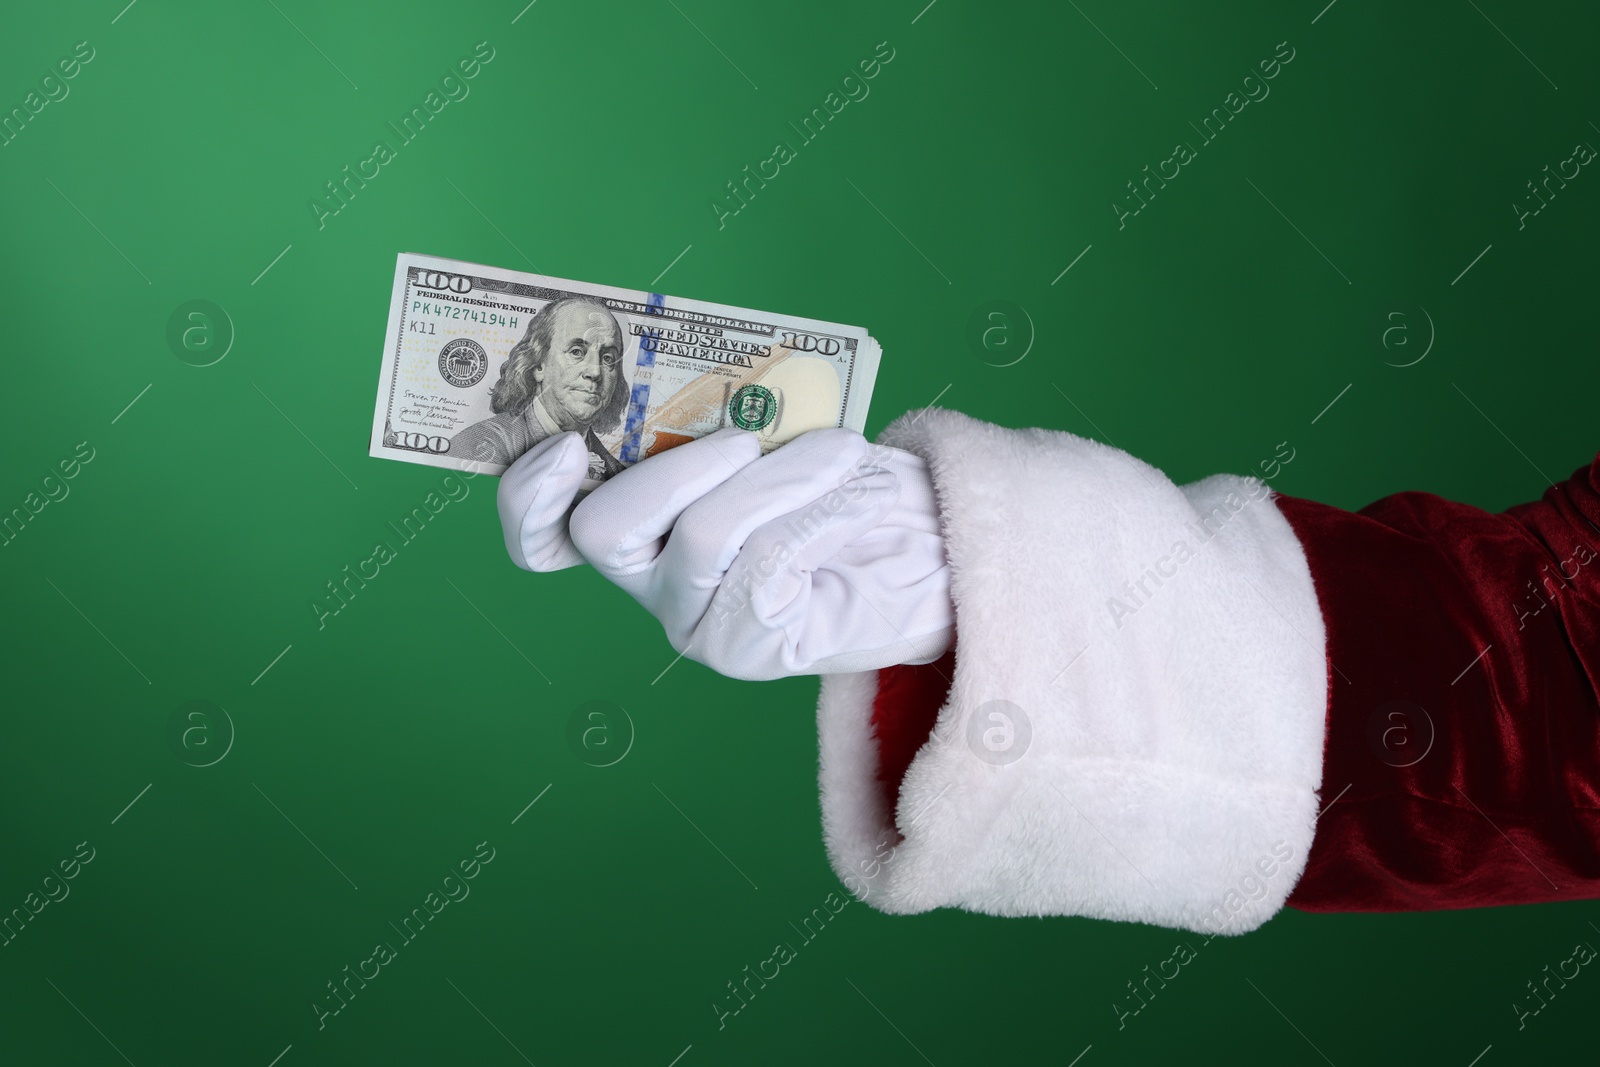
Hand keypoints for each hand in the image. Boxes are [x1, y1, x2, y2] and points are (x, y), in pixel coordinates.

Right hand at [496, 426, 953, 679]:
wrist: (911, 552)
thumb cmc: (829, 481)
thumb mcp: (771, 438)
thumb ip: (721, 416)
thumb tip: (716, 383)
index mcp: (632, 526)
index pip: (541, 536)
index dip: (528, 498)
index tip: (563, 445)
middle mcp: (645, 581)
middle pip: (603, 529)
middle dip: (676, 467)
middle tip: (742, 439)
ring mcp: (692, 621)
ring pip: (702, 535)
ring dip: (780, 477)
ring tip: (840, 451)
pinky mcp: (749, 649)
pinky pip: (772, 561)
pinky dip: (825, 512)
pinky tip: (865, 494)